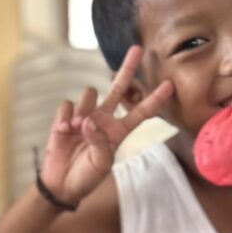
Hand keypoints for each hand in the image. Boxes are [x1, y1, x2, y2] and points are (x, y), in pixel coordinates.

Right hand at [39, 46, 172, 205]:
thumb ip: (100, 142)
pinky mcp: (65, 118)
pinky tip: (63, 130)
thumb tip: (89, 120)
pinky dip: (65, 115)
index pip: (141, 112)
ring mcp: (84, 116)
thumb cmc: (86, 177)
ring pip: (90, 93)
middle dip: (127, 68)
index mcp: (118, 132)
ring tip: (75, 128)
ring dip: (84, 108)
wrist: (61, 184)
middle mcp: (104, 119)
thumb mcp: (101, 165)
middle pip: (118, 88)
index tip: (170, 85)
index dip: (155, 99)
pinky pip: (67, 105)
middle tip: (137, 49)